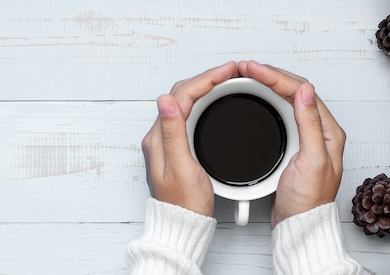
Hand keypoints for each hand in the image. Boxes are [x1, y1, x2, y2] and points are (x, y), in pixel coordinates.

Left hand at [141, 61, 238, 216]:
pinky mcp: (176, 147)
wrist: (182, 226)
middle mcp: (159, 137)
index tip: (227, 72)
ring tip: (226, 80)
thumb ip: (173, 133)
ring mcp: (167, 141)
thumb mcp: (181, 168)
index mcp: (159, 138)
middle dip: (206, 78)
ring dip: (205, 87)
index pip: (181, 95)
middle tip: (230, 72)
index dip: (206, 79)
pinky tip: (214, 101)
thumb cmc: (184, 205)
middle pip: (181, 94)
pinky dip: (203, 101)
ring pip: (185, 102)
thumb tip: (165, 100)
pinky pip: (188, 114)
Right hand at [237, 61, 346, 226]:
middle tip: (246, 68)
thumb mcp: (312, 160)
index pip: (302, 91)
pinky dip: (266, 102)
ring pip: (285, 100)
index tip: (254, 70)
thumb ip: (309, 124)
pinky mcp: (292, 146)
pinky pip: (279, 115)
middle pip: (294, 91)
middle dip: (270, 76)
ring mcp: (305, 137)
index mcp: (328, 131)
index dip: (276, 76)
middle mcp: (319, 131)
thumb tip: (305, 91)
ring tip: (248, 76)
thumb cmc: (308, 201)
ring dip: (267, 86)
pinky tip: (256, 99)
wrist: (298, 225)